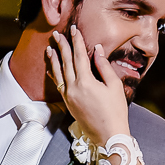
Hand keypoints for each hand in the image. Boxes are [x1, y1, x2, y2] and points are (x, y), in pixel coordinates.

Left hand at [47, 25, 131, 146]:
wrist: (108, 134)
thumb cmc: (115, 111)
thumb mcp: (114, 86)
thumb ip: (104, 67)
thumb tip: (97, 50)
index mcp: (85, 82)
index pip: (78, 56)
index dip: (76, 41)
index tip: (74, 29)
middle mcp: (73, 88)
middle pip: (65, 62)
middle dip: (61, 46)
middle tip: (57, 34)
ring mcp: (68, 96)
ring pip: (58, 73)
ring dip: (54, 59)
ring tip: (49, 47)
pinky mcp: (68, 103)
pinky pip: (58, 85)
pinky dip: (53, 74)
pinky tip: (50, 68)